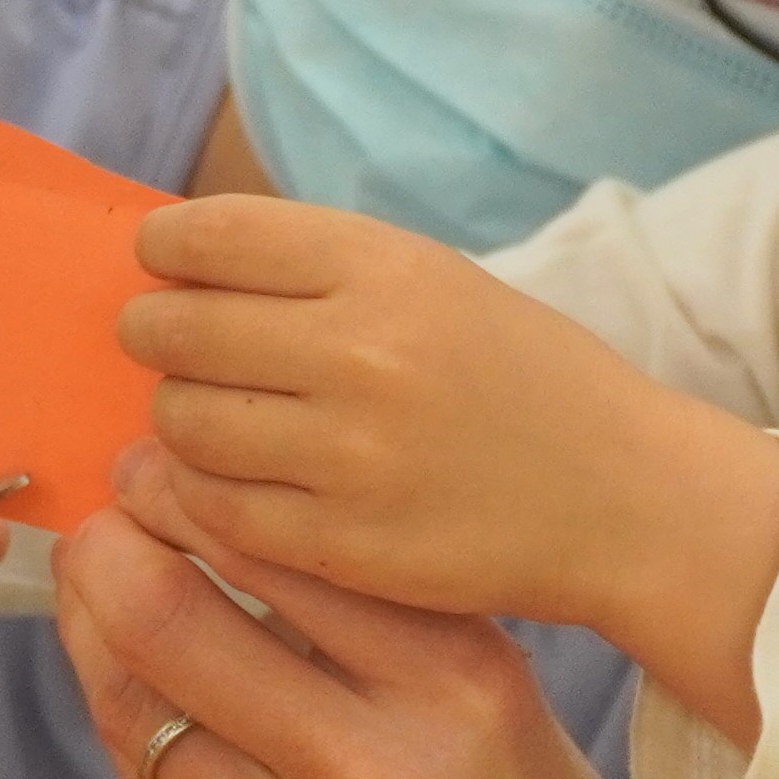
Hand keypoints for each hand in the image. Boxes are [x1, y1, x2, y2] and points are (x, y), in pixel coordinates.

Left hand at [51, 450, 778, 778]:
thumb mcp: (500, 703)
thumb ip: (375, 625)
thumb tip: (208, 520)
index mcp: (463, 692)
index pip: (275, 553)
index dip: (183, 499)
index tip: (150, 473)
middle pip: (173, 631)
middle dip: (107, 563)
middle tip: (93, 535)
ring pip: (144, 731)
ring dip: (102, 659)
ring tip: (97, 613)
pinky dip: (140, 760)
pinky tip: (142, 722)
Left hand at [122, 195, 778, 739]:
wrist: (624, 498)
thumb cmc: (524, 382)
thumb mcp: (439, 283)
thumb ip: (320, 271)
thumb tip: (181, 268)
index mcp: (387, 268)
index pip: (214, 235)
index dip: (164, 247)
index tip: (160, 263)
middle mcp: (362, 351)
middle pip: (178, 329)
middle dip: (153, 334)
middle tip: (166, 347)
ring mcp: (350, 454)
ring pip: (183, 422)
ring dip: (180, 417)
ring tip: (216, 419)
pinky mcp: (344, 543)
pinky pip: (215, 508)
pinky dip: (204, 493)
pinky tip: (236, 482)